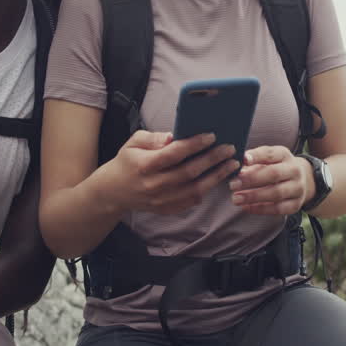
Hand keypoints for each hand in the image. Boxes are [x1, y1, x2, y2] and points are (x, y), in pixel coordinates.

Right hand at [97, 130, 239, 214]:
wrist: (113, 192)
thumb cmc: (127, 162)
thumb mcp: (133, 143)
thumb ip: (154, 137)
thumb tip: (175, 136)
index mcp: (144, 165)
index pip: (174, 154)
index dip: (194, 144)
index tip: (211, 136)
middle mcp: (154, 185)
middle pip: (189, 172)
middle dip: (213, 159)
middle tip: (229, 148)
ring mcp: (161, 200)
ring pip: (195, 189)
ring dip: (216, 176)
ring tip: (231, 164)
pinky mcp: (166, 210)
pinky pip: (192, 201)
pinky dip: (207, 190)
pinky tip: (217, 178)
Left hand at [229, 146, 313, 215]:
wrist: (299, 181)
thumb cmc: (274, 167)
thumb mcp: (266, 159)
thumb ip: (251, 161)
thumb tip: (234, 167)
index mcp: (284, 155)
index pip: (270, 154)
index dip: (256, 156)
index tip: (242, 159)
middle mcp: (294, 170)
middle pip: (274, 174)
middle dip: (251, 180)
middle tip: (232, 184)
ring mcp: (297, 188)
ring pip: (276, 193)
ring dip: (254, 196)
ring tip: (236, 199)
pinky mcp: (295, 204)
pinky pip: (278, 209)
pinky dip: (260, 209)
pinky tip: (246, 207)